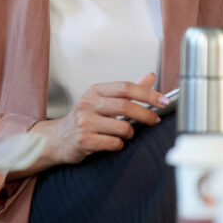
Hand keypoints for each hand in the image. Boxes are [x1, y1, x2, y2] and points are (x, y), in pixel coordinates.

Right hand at [28, 72, 167, 168]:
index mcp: (95, 91)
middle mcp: (88, 103)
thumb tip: (150, 77)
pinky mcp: (84, 139)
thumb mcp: (103, 100)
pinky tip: (111, 142)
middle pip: (125, 106)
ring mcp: (84, 121)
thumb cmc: (85, 118)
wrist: (59, 138)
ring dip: (129, 133)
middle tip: (154, 120)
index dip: (147, 94)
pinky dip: (118, 144)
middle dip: (146, 115)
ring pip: (122, 127)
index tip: (163, 100)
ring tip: (124, 134)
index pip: (126, 87)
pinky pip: (114, 143)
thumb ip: (127, 90)